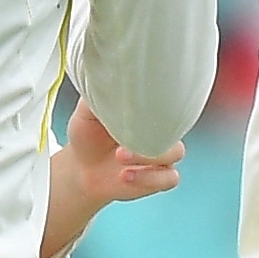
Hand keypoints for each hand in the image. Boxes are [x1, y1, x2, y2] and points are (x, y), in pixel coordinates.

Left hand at [41, 103, 182, 257]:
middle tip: (124, 135)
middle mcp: (160, 130)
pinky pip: (170, 178)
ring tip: (120, 157)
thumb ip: (96, 97)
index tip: (136, 104)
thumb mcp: (87, 113)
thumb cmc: (88, 136)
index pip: (166, 99)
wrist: (83, 170)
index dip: (156, 101)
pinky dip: (150, 178)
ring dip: (150, 156)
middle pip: (173, 125)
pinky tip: (126, 176)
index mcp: (147, 109)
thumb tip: (102, 79)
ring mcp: (163, 155)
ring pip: (175, 152)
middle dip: (152, 131)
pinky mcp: (160, 178)